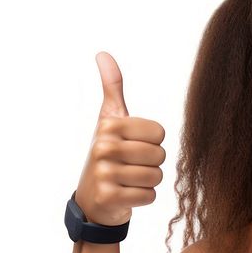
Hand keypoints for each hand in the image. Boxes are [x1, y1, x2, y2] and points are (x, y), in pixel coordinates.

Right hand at [74, 51, 165, 226]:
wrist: (91, 198)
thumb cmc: (107, 155)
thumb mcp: (109, 120)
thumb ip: (112, 88)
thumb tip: (103, 54)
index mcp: (110, 126)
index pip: (159, 134)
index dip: (153, 144)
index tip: (134, 147)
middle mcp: (104, 147)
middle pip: (160, 156)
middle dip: (152, 164)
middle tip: (131, 167)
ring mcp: (104, 173)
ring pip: (156, 177)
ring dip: (148, 182)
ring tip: (129, 181)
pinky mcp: (109, 197)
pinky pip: (149, 196)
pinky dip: (143, 198)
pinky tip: (127, 195)